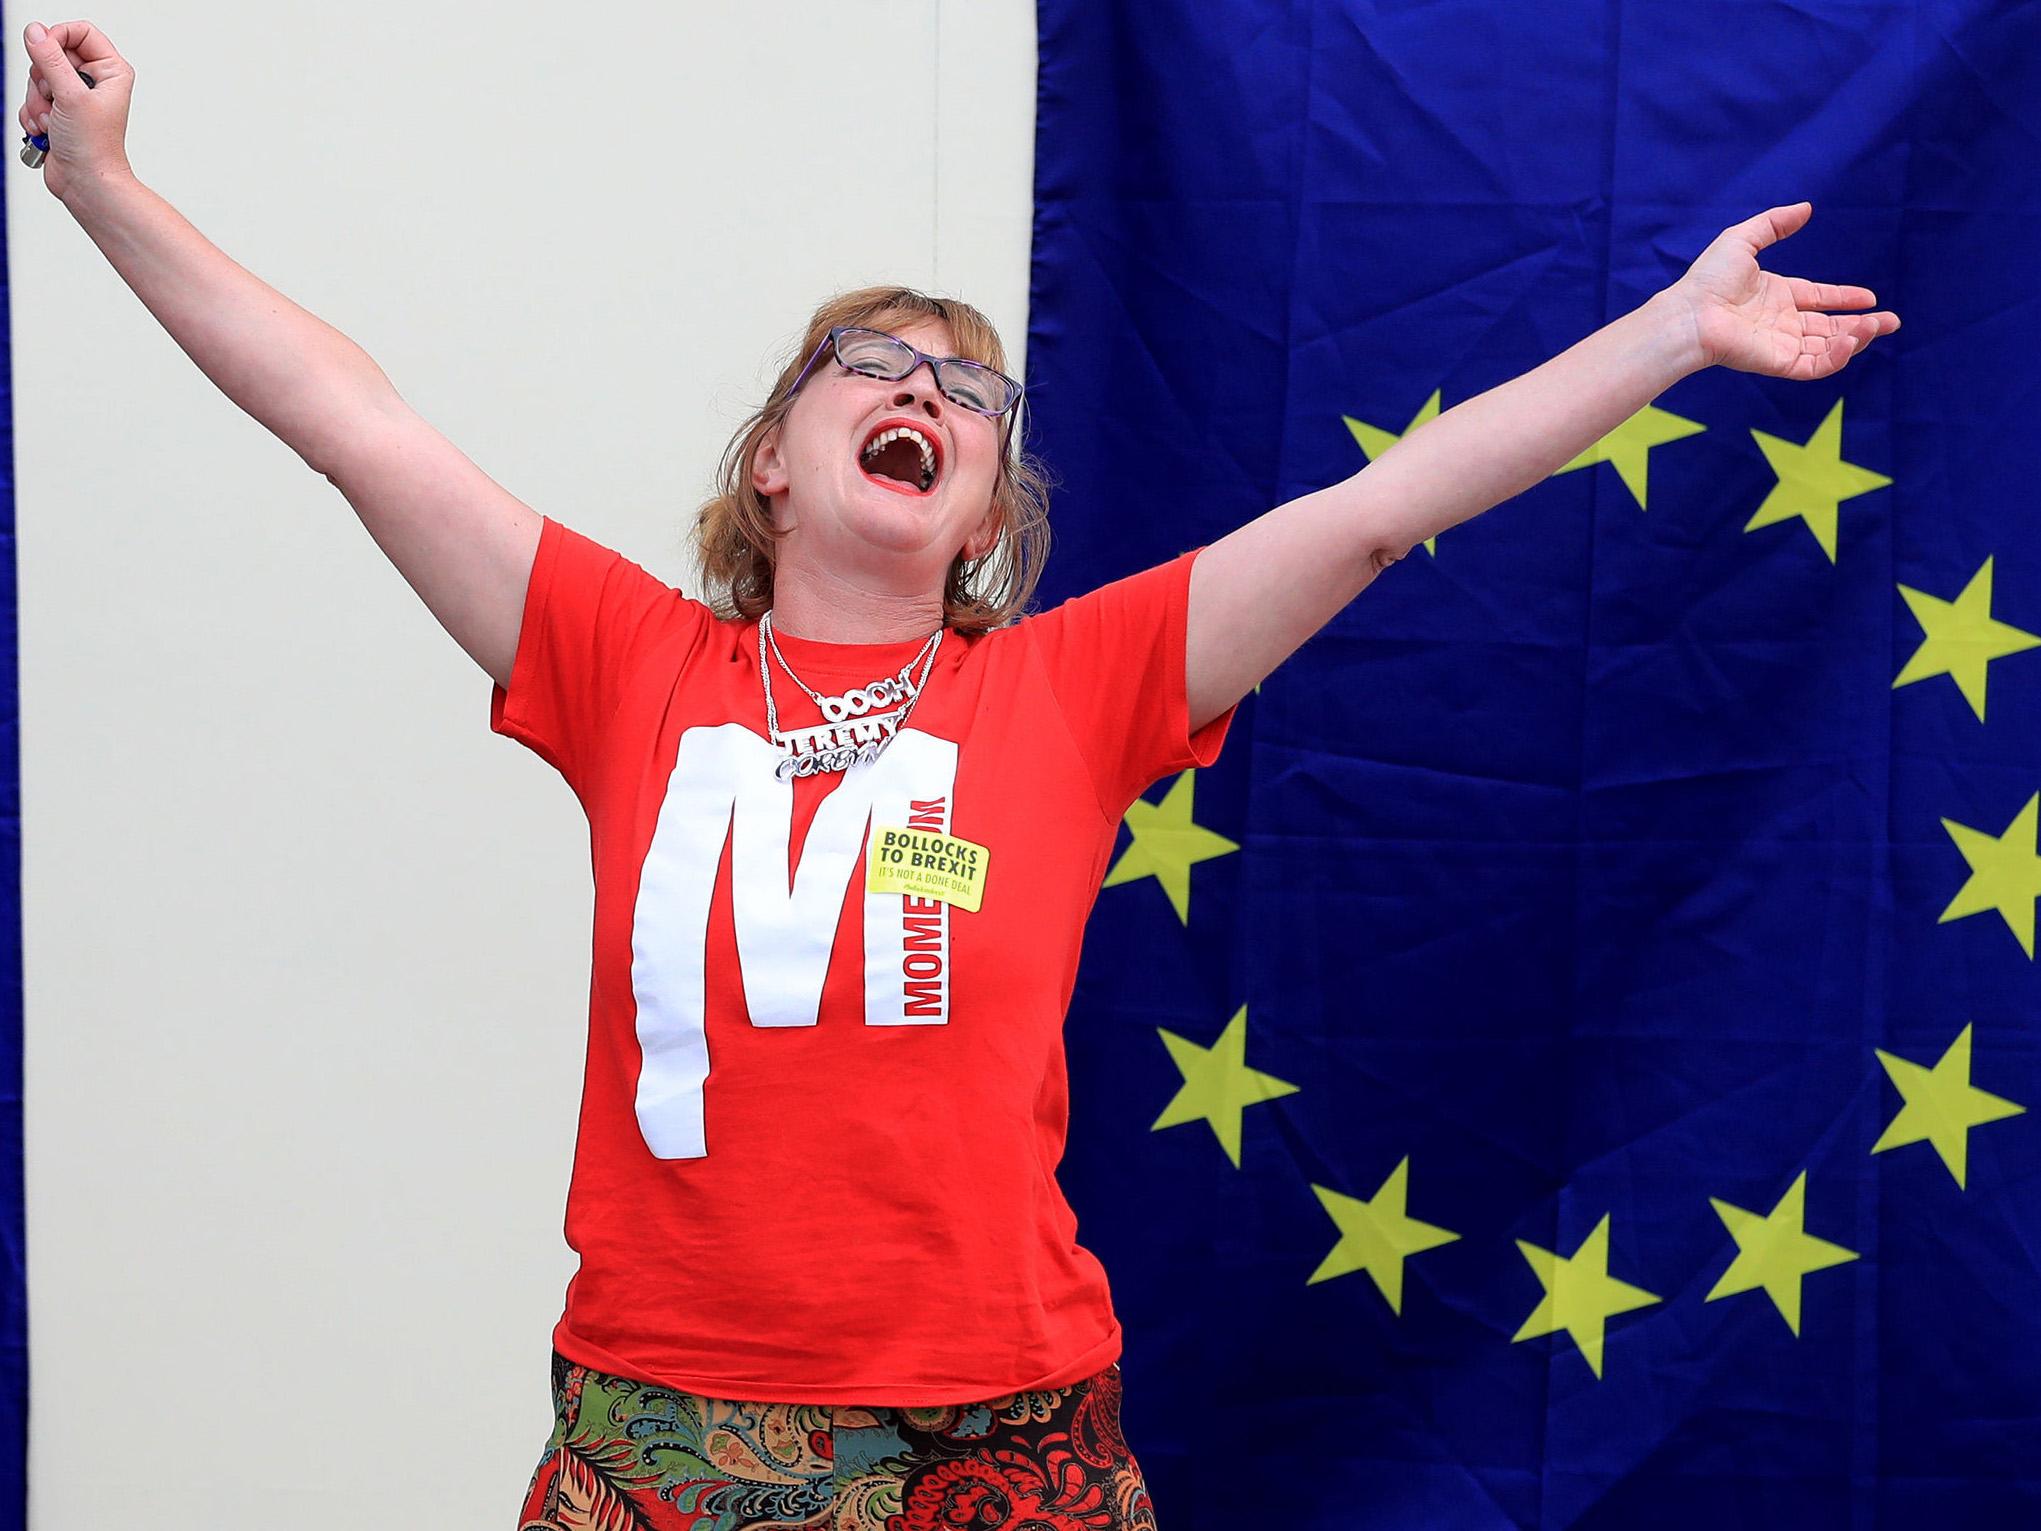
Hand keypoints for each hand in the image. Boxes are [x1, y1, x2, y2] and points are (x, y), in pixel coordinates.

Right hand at [19, 19, 134, 202]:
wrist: (86, 182)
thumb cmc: (94, 147)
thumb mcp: (70, 95)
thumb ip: (49, 58)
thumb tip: (35, 32)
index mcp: (110, 71)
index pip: (80, 32)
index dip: (58, 37)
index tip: (46, 51)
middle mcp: (93, 81)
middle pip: (52, 54)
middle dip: (44, 79)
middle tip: (55, 99)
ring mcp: (74, 96)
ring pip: (37, 78)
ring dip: (37, 101)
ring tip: (54, 121)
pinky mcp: (58, 111)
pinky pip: (31, 98)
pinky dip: (33, 114)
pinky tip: (47, 131)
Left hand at [1664, 202, 1899, 379]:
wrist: (1692, 313)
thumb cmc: (1709, 279)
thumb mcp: (1743, 239)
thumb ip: (1774, 223)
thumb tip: (1805, 208)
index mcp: (1776, 296)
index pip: (1818, 298)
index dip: (1844, 299)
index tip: (1870, 298)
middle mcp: (1782, 322)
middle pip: (1830, 327)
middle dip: (1863, 326)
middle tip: (1892, 322)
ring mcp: (1781, 344)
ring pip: (1828, 348)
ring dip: (1856, 338)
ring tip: (1879, 326)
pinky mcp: (1779, 363)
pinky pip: (1815, 366)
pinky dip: (1838, 357)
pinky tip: (1853, 339)